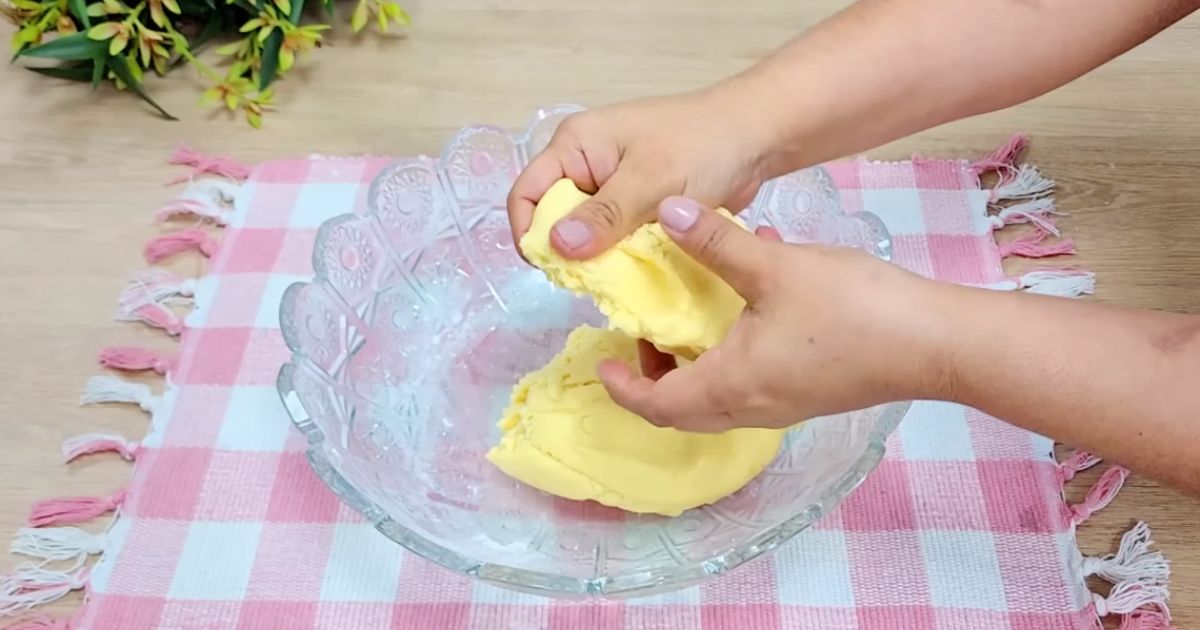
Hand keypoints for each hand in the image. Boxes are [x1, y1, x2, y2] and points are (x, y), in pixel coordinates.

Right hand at [507, 89, 773, 259]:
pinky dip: (621, 256)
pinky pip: (614, 237)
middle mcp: (586, 164)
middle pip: (553, 217)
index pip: (527, 193)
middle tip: (590, 280)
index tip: (552, 268)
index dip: (529, 232)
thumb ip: (604, 215)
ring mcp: (612, 185)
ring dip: (597, 258)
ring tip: (616, 280)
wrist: (758, 137)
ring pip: (585, 232)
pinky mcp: (636, 205)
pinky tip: (636, 274)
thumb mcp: (652, 181)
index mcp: (575, 145)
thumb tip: (556, 245)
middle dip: (567, 250)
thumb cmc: (703, 145)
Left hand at [597, 197, 950, 431]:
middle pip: (682, 412)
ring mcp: (783, 407)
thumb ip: (717, 242)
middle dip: (651, 383)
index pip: (656, 404)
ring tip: (681, 327)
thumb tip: (668, 211)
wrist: (933, 343)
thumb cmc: (853, 308)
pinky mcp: (808, 395)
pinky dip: (724, 367)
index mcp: (731, 385)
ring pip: (714, 404)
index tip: (602, 358)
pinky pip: (747, 393)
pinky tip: (741, 314)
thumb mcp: (776, 267)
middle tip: (638, 341)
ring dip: (688, 375)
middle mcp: (751, 407)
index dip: (622, 386)